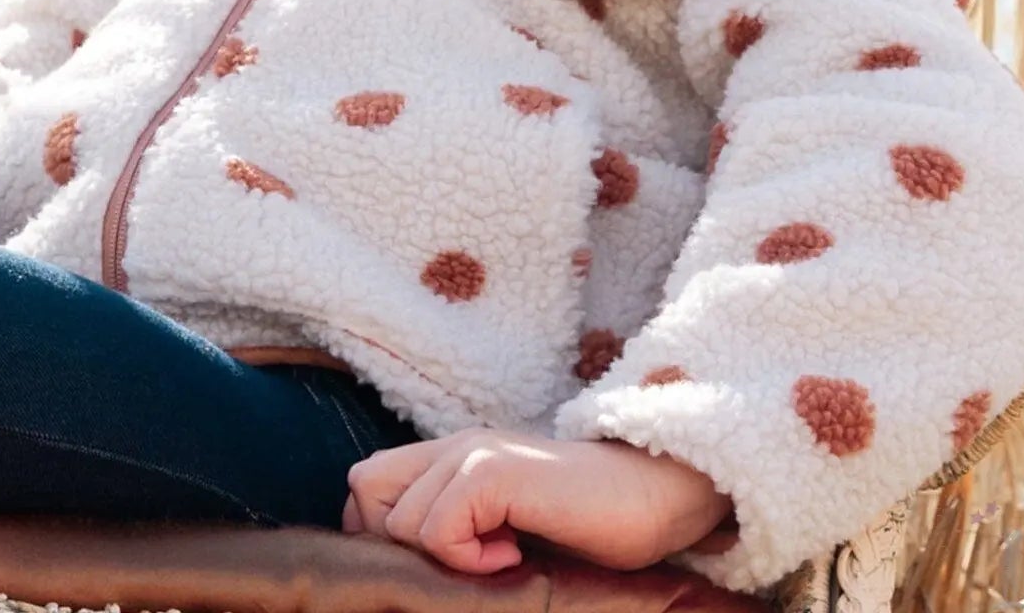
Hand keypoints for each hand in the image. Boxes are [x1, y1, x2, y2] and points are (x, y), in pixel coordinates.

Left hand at [341, 428, 734, 576]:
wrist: (657, 493)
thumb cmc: (590, 522)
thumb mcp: (509, 524)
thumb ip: (462, 526)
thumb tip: (410, 576)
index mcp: (452, 456)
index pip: (366, 485)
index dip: (380, 533)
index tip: (433, 568)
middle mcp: (454, 447)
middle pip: (366, 492)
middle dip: (397, 545)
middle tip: (458, 568)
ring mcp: (472, 455)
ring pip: (400, 521)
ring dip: (442, 557)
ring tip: (500, 558)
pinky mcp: (494, 473)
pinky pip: (439, 529)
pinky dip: (468, 558)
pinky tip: (514, 556)